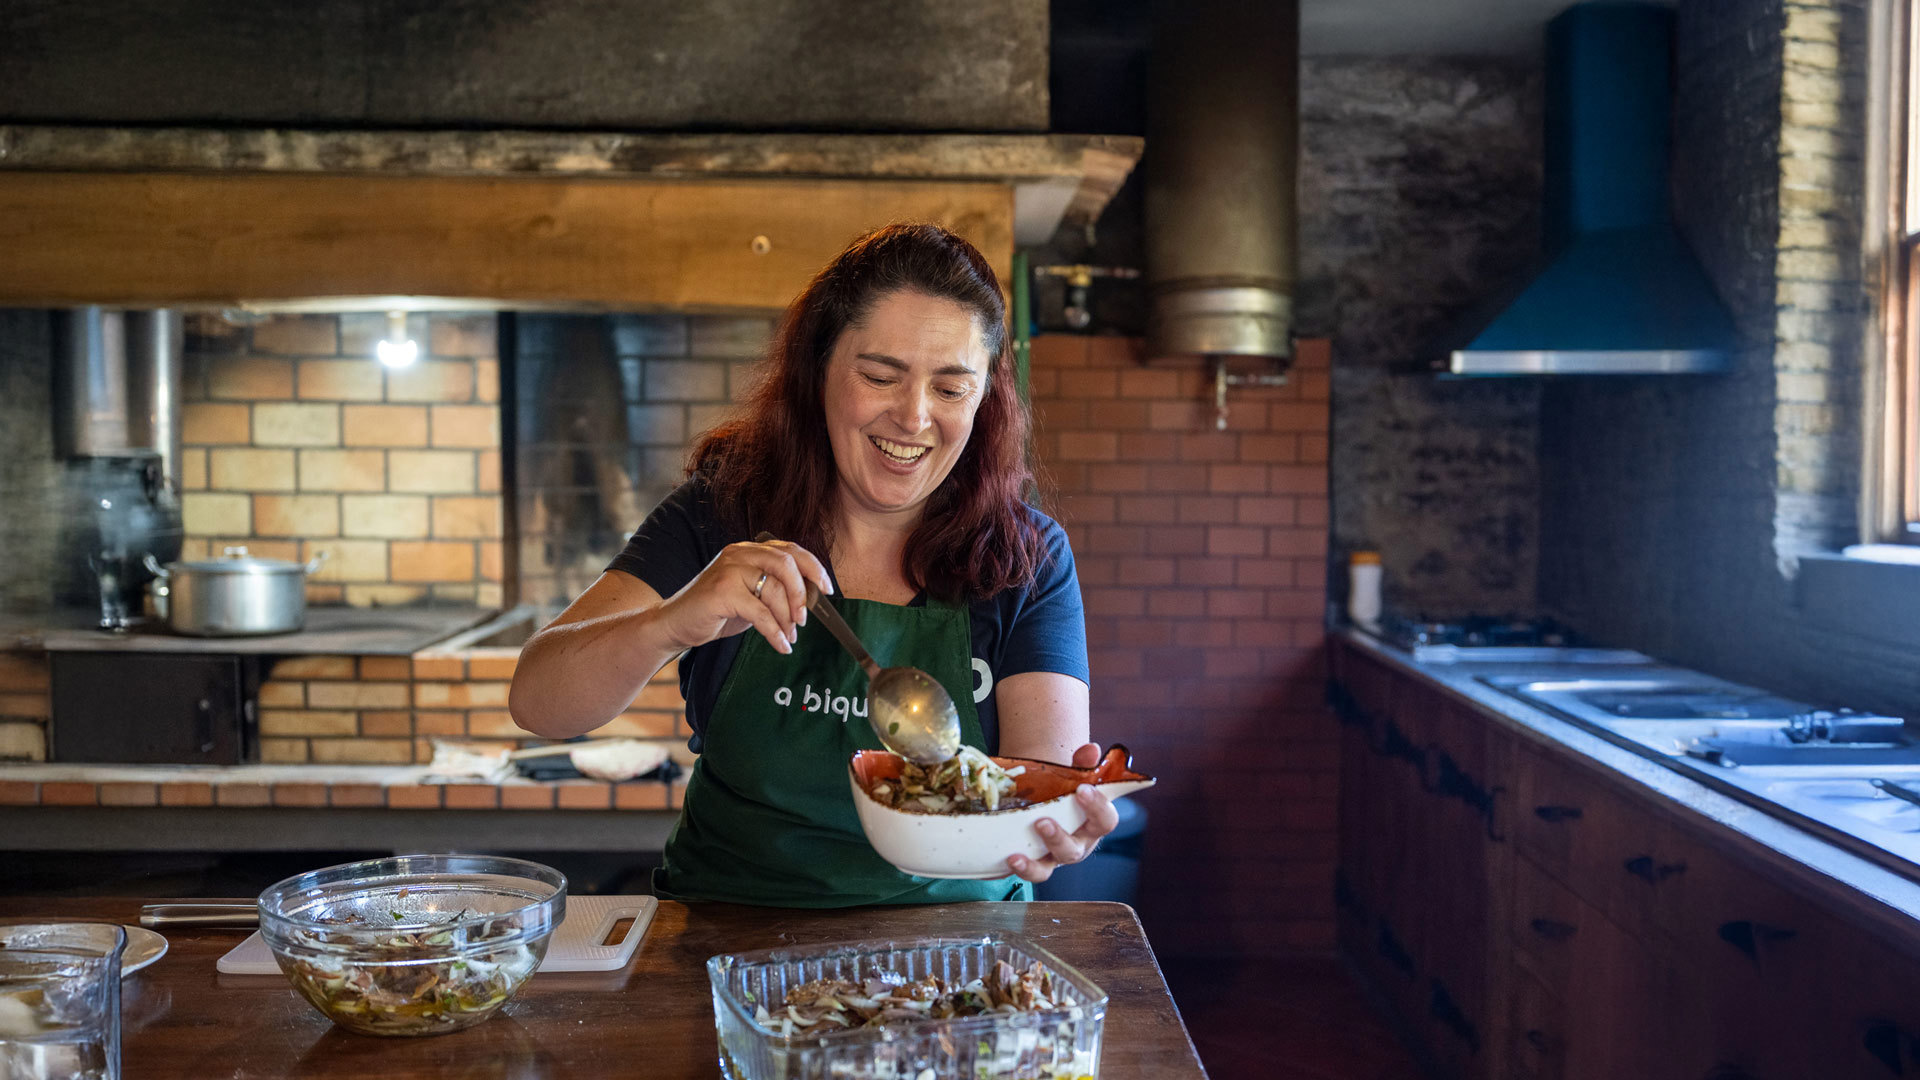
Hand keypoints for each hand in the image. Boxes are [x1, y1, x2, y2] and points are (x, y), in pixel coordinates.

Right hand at [654, 538, 832, 655]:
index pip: (790, 549)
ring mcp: (729, 570)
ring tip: (789, 636)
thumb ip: (774, 590)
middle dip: (802, 593)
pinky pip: (760, 612)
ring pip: (774, 589)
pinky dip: (775, 632)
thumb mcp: (750, 595)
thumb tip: (810, 602)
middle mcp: (739, 554)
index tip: (828, 589)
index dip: (813, 567)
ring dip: (788, 618)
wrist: (675, 624)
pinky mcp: (721, 592)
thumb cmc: (715, 611)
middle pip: (786, 564)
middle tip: (805, 618)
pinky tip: (780, 645)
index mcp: (749, 550)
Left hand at [1006, 743, 1118, 883]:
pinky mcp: (1036, 864)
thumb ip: (1081, 764)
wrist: (1043, 808)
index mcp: (1092, 823)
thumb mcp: (1071, 777)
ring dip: (1036, 860)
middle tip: (1042, 821)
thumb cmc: (1063, 794)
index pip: (1106, 820)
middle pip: (1076, 849)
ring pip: (1050, 865)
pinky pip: (1033, 873)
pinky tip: (1011, 858)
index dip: (1098, 807)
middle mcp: (1077, 844)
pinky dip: (1023, 868)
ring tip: (1019, 849)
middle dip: (1059, 837)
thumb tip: (1091, 750)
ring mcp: (1055, 857)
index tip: (1083, 789)